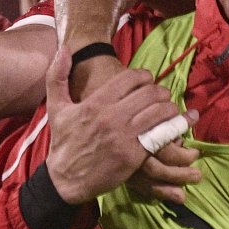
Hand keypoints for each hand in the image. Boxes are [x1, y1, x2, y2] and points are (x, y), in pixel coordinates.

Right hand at [42, 47, 192, 204]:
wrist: (66, 179)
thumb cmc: (63, 142)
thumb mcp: (55, 108)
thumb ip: (56, 77)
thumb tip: (63, 49)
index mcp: (94, 103)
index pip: (130, 78)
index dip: (144, 75)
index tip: (147, 79)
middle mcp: (111, 117)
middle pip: (150, 94)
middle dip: (160, 92)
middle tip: (160, 96)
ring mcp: (124, 137)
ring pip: (159, 113)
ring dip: (169, 109)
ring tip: (168, 110)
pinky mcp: (134, 155)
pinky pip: (160, 136)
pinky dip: (171, 129)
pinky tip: (173, 128)